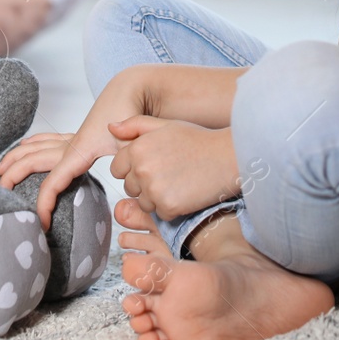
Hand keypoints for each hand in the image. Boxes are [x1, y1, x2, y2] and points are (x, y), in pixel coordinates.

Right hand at [0, 67, 147, 228]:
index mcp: (78, 152)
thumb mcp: (133, 145)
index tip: (42, 224)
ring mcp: (71, 138)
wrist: (130, 90)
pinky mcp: (76, 134)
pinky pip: (44, 139)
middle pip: (32, 161)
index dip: (43, 204)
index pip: (52, 183)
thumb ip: (127, 166)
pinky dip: (29, 144)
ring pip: (33, 147)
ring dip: (13, 158)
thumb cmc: (132, 115)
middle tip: (1, 196)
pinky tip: (23, 146)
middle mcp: (70, 145)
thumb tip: (117, 176)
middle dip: (12, 177)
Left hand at [108, 116, 238, 219]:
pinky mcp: (168, 206)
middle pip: (129, 188)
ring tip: (178, 181)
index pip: (117, 169)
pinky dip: (172, 207)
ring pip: (143, 203)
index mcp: (137, 148)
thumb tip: (110, 128)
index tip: (154, 164)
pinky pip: (160, 214)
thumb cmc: (198, 140)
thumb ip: (134, 125)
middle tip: (170, 172)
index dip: (134, 168)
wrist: (227, 156)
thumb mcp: (164, 125)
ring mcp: (154, 189)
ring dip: (157, 198)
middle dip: (144, 184)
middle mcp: (141, 168)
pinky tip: (186, 192)